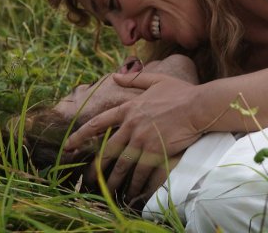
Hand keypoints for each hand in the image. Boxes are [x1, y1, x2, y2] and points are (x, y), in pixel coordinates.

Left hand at [65, 73, 203, 199]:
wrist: (199, 106)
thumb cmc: (182, 93)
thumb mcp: (157, 80)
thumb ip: (135, 79)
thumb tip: (115, 75)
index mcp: (129, 108)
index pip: (98, 123)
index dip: (80, 136)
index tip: (68, 147)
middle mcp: (131, 125)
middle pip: (107, 151)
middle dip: (96, 168)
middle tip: (89, 180)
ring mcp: (142, 139)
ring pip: (121, 165)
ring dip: (114, 181)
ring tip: (109, 192)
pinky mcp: (155, 151)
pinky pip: (140, 172)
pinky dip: (135, 184)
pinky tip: (133, 193)